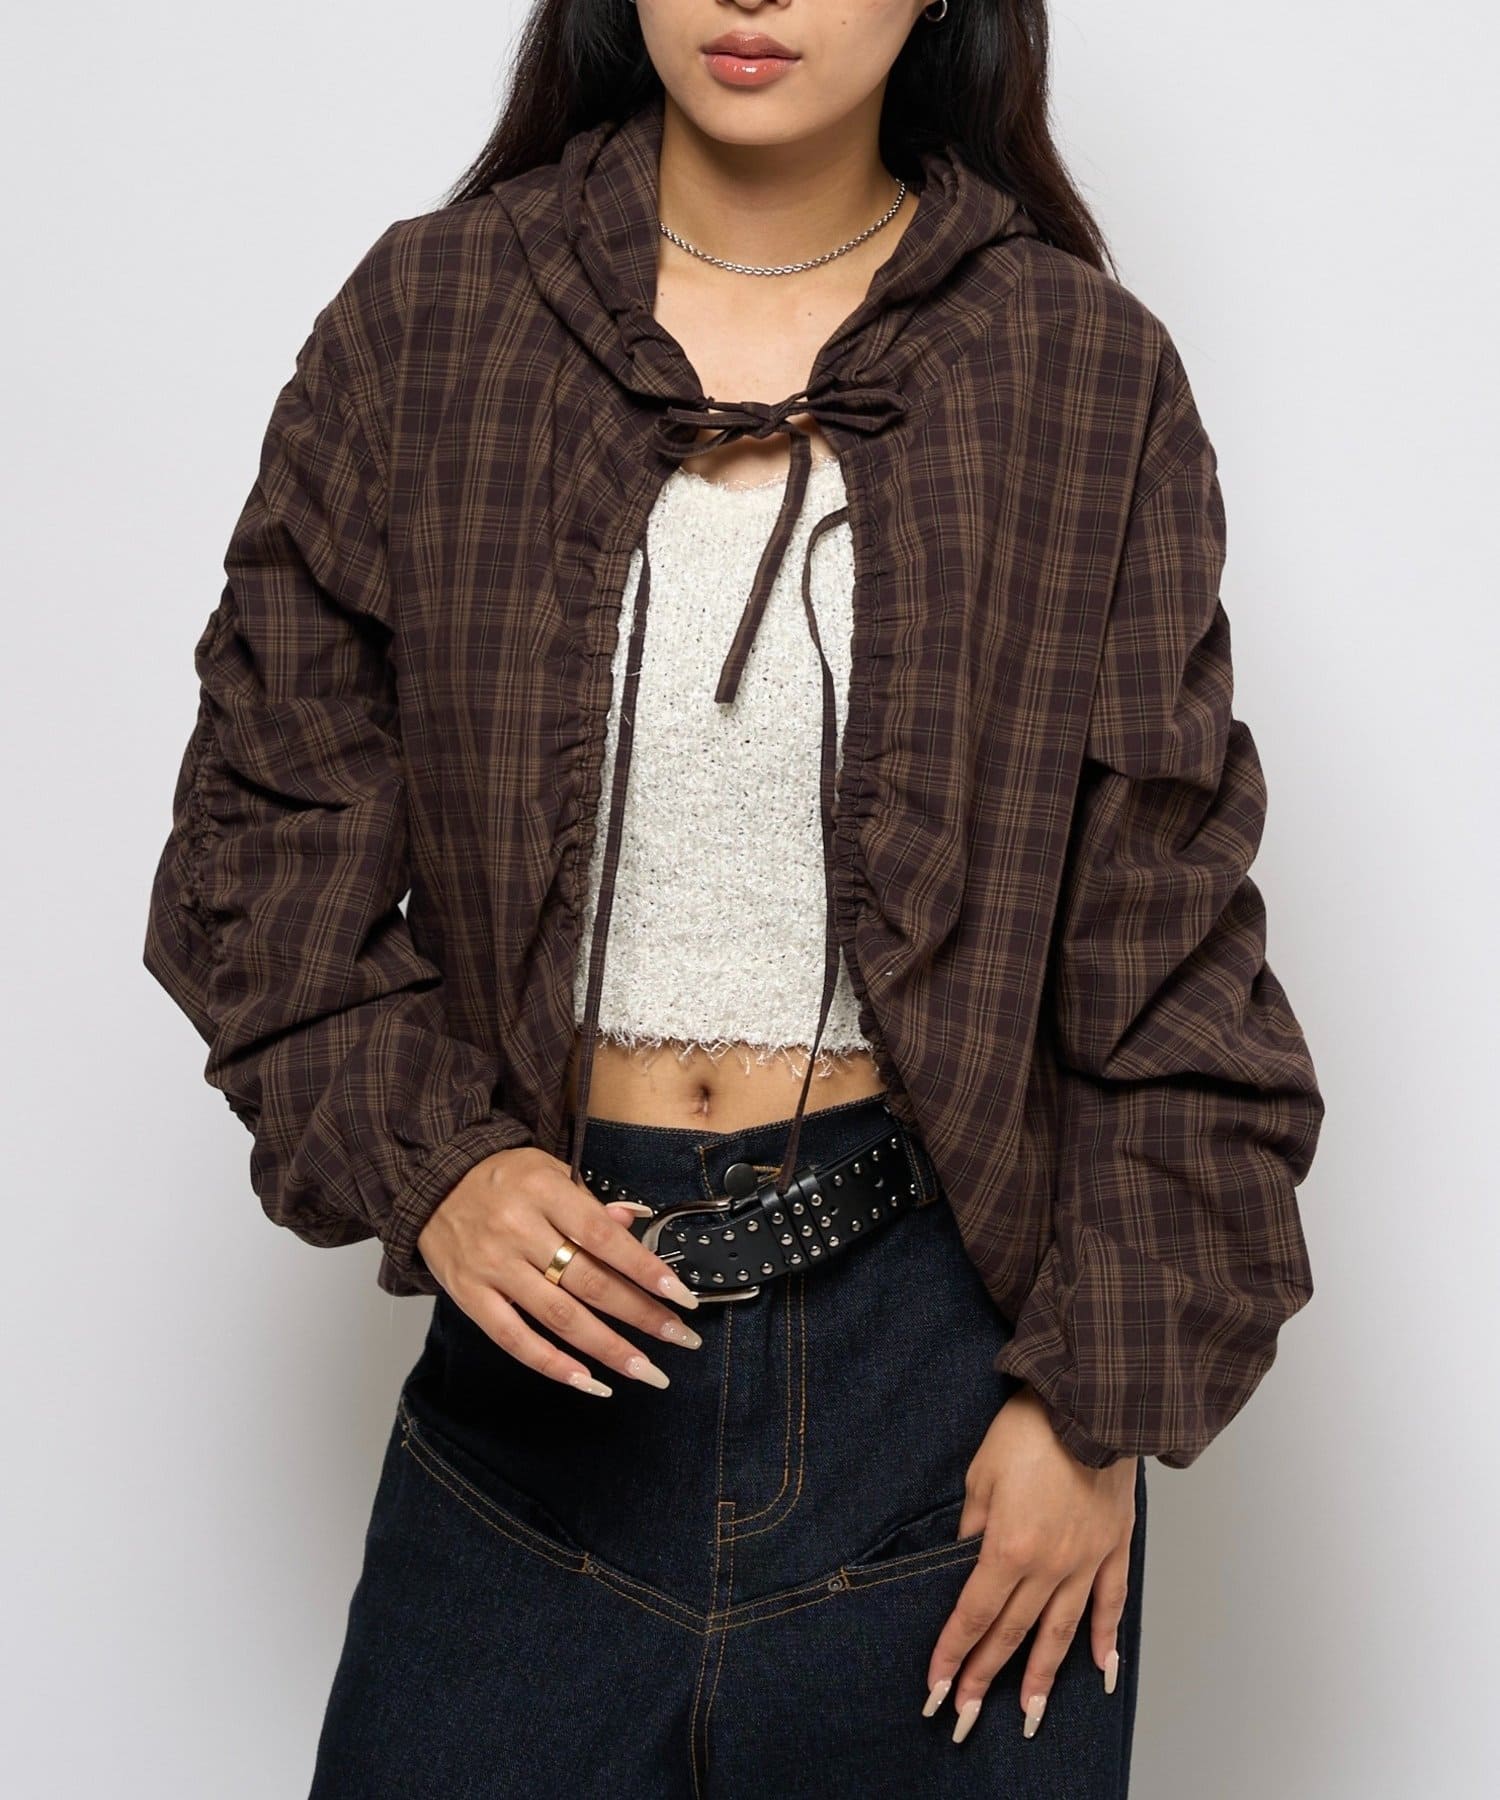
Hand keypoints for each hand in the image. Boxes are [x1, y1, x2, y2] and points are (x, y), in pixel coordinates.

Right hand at [416, 1145, 703, 1395]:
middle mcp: (518, 1230)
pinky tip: (587, 1381)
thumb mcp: (549, 1171)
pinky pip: (513, 1338)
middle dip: (640, 1314)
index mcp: (544, 1192)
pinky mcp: (469, 1295)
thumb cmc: (501, 1177)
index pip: (603, 1237)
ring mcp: (492, 1266)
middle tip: (679, 1338)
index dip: (645, 1269)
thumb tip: (634, 1223)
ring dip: (607, 1349)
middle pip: (589, 1282)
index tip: (680, 1296)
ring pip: (558, 1317)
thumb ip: (590, 1203)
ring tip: (646, 1370)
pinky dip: (552, 1364)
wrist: (431, 1179)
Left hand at [924, 1385, 1135, 1742]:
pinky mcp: (1114, 1547)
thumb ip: (973, 1524)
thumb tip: (966, 1559)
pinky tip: (1101, 1671)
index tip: (936, 1687)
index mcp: (1008, 1548)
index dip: (953, 1653)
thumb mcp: (981, 1472)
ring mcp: (1086, 1561)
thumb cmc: (1029, 1429)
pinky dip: (1106, 1640)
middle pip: (1011, 1633)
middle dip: (985, 1677)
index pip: (974, 1614)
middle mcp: (1048, 1566)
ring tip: (1030, 1715)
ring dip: (1042, 1676)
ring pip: (1060, 1633)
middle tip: (966, 1716)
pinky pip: (1111, 1603)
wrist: (1090, 1402)